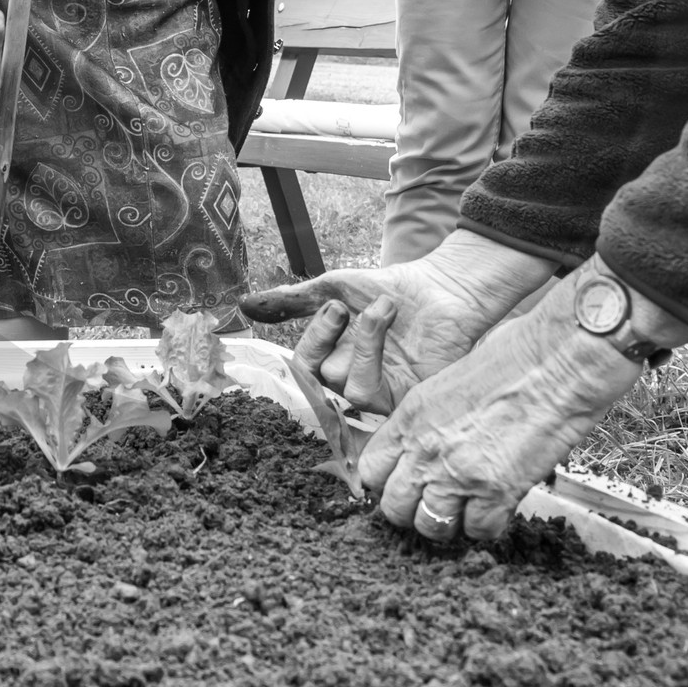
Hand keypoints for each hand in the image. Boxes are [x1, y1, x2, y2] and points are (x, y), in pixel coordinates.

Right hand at [241, 230, 556, 412]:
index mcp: (335, 361)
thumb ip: (291, 302)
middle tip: (345, 307)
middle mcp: (354, 384)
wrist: (443, 283)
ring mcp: (383, 396)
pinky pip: (378, 396)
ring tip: (383, 308)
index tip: (333, 307)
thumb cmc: (392, 288)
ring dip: (363, 341)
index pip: (304, 373)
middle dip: (328, 339)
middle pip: (319, 384)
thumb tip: (244, 305)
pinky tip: (390, 317)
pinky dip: (376, 350)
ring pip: (349, 391)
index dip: (311, 343)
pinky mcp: (408, 403)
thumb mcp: (334, 290)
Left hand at [360, 259, 687, 540]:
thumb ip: (428, 420)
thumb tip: (422, 449)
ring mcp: (458, 473)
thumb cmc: (512, 358)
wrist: (557, 361)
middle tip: (435, 501)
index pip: (371, 469)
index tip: (403, 483)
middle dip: (411, 509)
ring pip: (430, 527)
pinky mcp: (496, 492)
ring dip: (448, 522)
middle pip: (393, 508)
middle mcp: (425, 448)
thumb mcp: (450, 383)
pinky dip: (487, 524)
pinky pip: (477, 531)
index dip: (386, 482)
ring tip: (467, 506)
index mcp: (411, 415)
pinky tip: (497, 504)